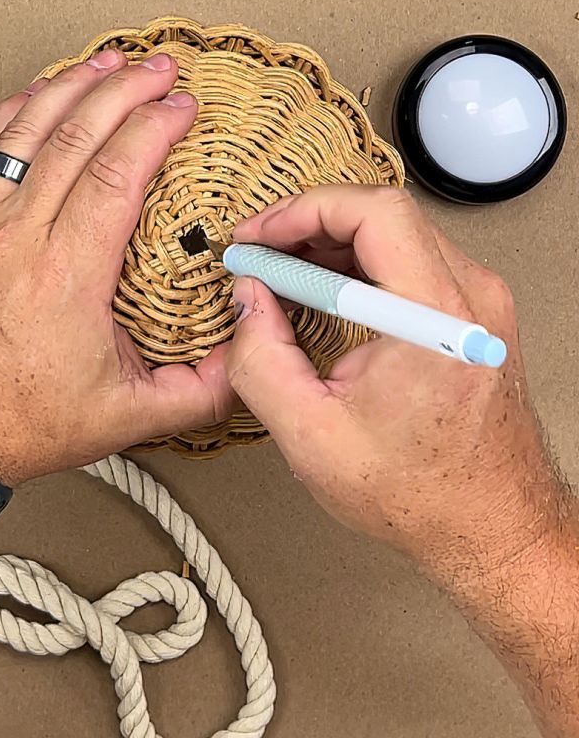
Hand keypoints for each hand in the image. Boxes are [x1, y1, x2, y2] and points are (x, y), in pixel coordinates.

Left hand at [0, 51, 232, 485]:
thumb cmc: (23, 420)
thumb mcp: (128, 418)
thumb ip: (201, 391)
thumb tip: (250, 358)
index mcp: (66, 274)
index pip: (116, 173)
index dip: (153, 127)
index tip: (183, 106)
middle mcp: (19, 237)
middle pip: (76, 136)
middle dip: (125, 89)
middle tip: (162, 67)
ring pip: (27, 131)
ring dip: (72, 85)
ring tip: (109, 60)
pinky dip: (15, 112)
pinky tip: (38, 92)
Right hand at [225, 186, 562, 581]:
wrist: (490, 526)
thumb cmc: (420, 493)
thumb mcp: (311, 437)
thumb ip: (261, 361)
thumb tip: (247, 300)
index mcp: (436, 319)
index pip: (373, 214)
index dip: (302, 211)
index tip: (259, 237)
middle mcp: (469, 298)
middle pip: (383, 214)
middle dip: (308, 223)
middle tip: (260, 251)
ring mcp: (478, 302)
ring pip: (396, 231)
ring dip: (331, 242)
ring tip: (281, 269)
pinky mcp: (473, 313)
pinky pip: (411, 259)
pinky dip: (359, 263)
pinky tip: (322, 288)